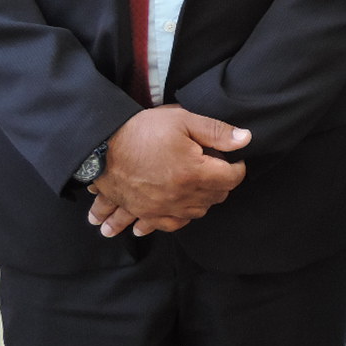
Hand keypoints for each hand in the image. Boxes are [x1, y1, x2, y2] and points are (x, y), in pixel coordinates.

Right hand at [86, 105, 249, 237]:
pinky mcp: (144, 212)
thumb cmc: (141, 130)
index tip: (234, 159)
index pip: (231, 179)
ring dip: (201, 202)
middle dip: (220, 183)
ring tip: (199, 189)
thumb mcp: (182, 120)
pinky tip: (175, 214)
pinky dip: (173, 220)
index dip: (237, 167)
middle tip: (216, 168)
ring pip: (194, 213)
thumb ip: (217, 131)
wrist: (99, 145)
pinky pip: (165, 225)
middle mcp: (180, 197)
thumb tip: (245, 139)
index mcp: (194, 174)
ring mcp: (161, 208)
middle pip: (215, 198)